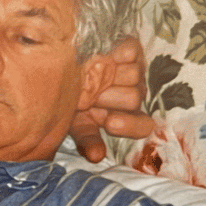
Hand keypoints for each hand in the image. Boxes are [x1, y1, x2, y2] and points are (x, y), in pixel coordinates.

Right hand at [71, 36, 153, 162]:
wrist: (63, 63)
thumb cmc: (69, 99)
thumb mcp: (75, 121)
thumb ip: (87, 139)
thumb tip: (96, 156)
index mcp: (123, 116)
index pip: (142, 125)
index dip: (130, 124)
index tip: (110, 123)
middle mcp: (133, 95)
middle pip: (133, 99)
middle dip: (108, 97)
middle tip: (88, 94)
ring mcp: (136, 71)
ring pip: (134, 77)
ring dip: (108, 76)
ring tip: (89, 75)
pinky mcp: (133, 49)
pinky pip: (130, 54)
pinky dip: (113, 55)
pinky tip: (100, 57)